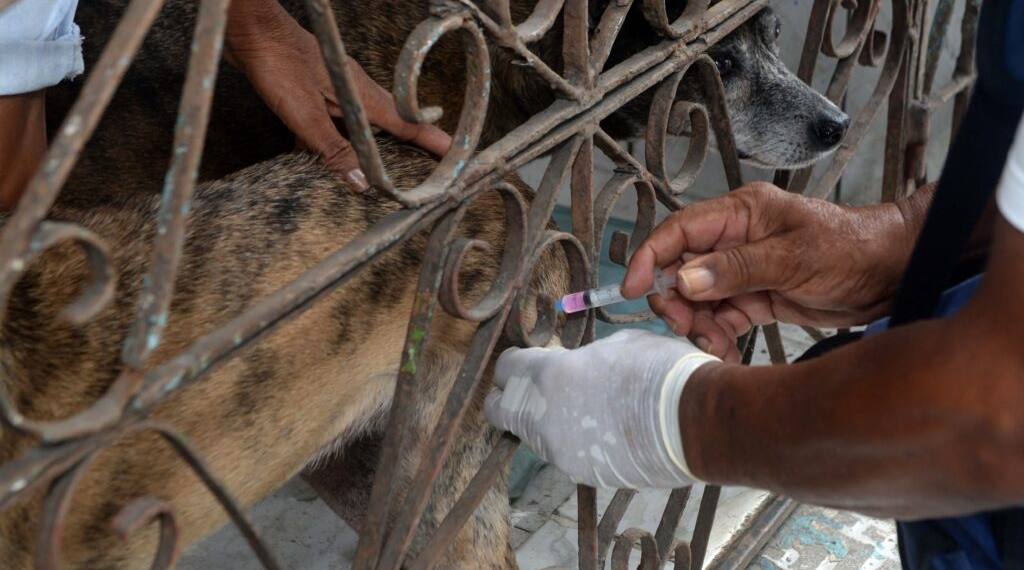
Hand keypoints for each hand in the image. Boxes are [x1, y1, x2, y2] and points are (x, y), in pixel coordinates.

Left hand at [223, 0, 450, 188]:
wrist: (249, 29)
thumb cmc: (278, 63)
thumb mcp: (305, 115)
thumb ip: (333, 149)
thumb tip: (361, 183)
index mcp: (363, 97)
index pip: (407, 125)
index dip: (432, 142)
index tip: (453, 156)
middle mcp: (356, 93)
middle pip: (391, 126)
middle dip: (409, 147)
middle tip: (425, 170)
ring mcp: (336, 90)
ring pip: (361, 125)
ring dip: (368, 146)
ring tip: (376, 172)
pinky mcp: (315, 90)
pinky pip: (334, 121)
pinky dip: (333, 139)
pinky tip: (319, 155)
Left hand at [485, 330, 719, 488]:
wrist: (695, 421)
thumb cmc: (659, 371)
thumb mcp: (615, 346)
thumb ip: (581, 359)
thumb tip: (575, 365)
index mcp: (547, 376)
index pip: (505, 370)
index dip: (515, 364)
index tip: (527, 361)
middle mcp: (542, 418)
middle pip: (501, 410)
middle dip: (512, 398)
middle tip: (537, 390)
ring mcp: (560, 452)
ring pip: (533, 435)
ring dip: (547, 421)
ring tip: (583, 409)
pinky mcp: (582, 474)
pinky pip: (565, 454)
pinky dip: (575, 443)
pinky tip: (605, 431)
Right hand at [622, 182, 916, 361]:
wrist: (892, 273)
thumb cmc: (851, 247)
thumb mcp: (792, 257)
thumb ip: (736, 269)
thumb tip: (685, 279)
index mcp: (741, 214)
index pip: (679, 232)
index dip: (650, 258)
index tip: (632, 288)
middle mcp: (737, 239)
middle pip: (682, 270)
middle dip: (677, 301)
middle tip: (686, 325)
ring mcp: (746, 270)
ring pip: (699, 299)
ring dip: (698, 325)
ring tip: (715, 344)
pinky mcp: (758, 297)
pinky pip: (723, 318)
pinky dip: (719, 337)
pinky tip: (727, 352)